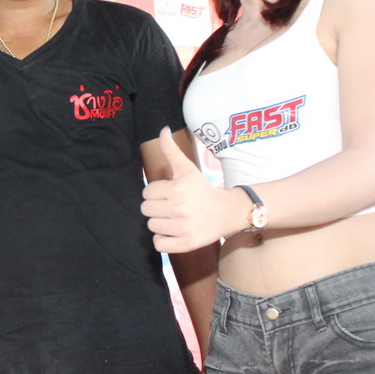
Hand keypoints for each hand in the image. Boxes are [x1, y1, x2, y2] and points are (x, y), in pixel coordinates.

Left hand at [141, 127, 237, 251]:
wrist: (228, 211)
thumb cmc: (203, 189)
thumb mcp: (187, 169)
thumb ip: (171, 150)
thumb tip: (162, 129)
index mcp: (177, 189)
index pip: (146, 193)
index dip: (156, 193)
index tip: (169, 194)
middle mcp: (180, 208)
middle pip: (146, 210)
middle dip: (156, 207)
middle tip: (171, 207)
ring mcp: (183, 227)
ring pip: (151, 226)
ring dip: (159, 223)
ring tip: (174, 219)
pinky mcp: (187, 243)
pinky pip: (159, 244)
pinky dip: (162, 240)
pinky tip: (172, 232)